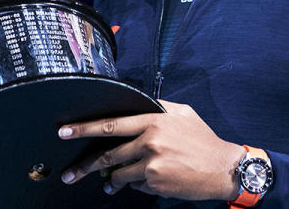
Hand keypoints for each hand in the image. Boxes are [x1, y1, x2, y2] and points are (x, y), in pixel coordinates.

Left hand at [58, 100, 244, 200]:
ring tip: (109, 184)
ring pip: (119, 174)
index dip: (85, 128)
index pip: (112, 124)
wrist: (223, 169)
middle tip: (70, 173)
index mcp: (154, 122)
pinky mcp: (155, 184)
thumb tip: (140, 103)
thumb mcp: (183, 113)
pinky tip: (148, 180)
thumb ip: (159, 107)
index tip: (65, 132)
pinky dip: (136, 184)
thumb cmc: (203, 140)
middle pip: (108, 154)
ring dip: (111, 180)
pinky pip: (135, 185)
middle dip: (85, 165)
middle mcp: (150, 142)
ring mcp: (152, 165)